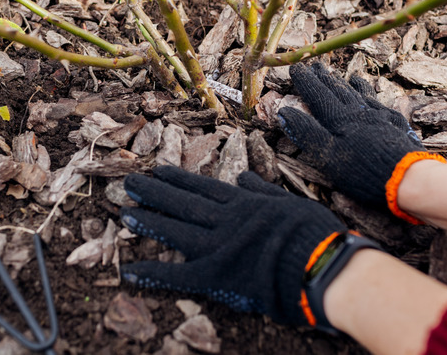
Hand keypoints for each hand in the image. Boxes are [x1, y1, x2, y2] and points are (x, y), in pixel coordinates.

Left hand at [120, 166, 354, 328]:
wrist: (320, 262)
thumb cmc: (314, 233)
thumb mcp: (290, 202)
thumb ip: (263, 191)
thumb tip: (244, 178)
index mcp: (244, 203)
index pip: (204, 188)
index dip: (179, 180)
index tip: (159, 170)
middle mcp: (225, 219)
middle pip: (183, 203)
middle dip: (155, 192)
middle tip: (130, 183)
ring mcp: (217, 245)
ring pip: (175, 229)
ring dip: (149, 220)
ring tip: (126, 212)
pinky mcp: (215, 274)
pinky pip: (177, 274)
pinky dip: (152, 273)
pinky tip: (129, 271)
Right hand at [277, 63, 444, 223]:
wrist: (408, 178)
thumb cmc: (363, 170)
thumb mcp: (327, 155)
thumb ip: (306, 132)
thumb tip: (284, 111)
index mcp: (340, 119)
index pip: (318, 95)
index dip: (305, 81)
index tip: (295, 68)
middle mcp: (359, 112)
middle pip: (338, 90)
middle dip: (323, 77)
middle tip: (314, 65)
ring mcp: (379, 116)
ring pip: (358, 93)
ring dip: (345, 83)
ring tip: (339, 74)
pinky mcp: (395, 124)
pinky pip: (378, 101)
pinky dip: (368, 93)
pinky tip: (368, 92)